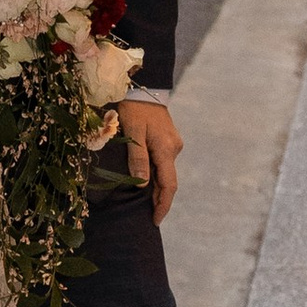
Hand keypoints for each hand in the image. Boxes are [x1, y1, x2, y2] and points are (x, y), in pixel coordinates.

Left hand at [120, 96, 181, 218]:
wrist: (144, 86)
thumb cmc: (134, 108)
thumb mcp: (132, 132)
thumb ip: (138, 158)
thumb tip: (143, 185)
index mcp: (165, 149)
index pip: (168, 185)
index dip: (163, 205)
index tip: (156, 220)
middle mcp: (173, 148)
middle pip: (168, 180)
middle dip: (160, 200)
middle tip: (148, 216)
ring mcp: (172, 144)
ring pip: (165, 171)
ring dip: (157, 187)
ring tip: (144, 203)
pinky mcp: (168, 139)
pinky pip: (163, 162)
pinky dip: (156, 174)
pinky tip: (146, 181)